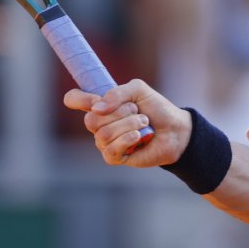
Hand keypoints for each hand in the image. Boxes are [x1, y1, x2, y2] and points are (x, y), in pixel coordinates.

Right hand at [63, 79, 192, 167]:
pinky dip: (128, 140)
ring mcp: (105, 141)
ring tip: (143, 123)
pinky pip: (110, 150)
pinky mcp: (114, 157)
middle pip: (90, 120)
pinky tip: (139, 137)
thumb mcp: (139, 90)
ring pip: (104, 134)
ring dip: (129, 125)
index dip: (79, 99)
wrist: (175, 129)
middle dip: (119, 113)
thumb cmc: (156, 109)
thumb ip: (118, 92)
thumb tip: (97, 108)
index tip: (95, 100)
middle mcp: (99, 124)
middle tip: (136, 111)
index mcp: (101, 105)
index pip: (73, 99)